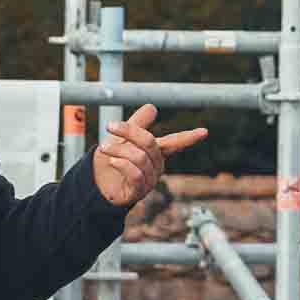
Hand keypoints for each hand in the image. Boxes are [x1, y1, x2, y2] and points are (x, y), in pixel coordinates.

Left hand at [92, 103, 209, 206]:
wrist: (94, 185)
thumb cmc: (110, 162)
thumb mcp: (121, 139)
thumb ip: (137, 124)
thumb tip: (152, 107)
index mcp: (156, 152)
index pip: (174, 142)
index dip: (189, 137)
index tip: (204, 131)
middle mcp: (156, 166)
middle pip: (149, 142)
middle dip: (129, 131)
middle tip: (110, 126)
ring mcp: (149, 180)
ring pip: (140, 157)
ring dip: (118, 150)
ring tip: (103, 148)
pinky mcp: (138, 192)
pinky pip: (135, 174)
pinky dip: (122, 164)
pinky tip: (112, 162)